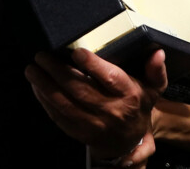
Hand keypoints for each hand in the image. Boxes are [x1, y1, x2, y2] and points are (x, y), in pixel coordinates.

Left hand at [25, 48, 166, 163]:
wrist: (132, 138)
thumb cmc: (138, 103)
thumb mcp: (153, 87)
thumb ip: (155, 69)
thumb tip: (157, 53)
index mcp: (129, 95)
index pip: (111, 78)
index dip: (93, 65)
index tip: (77, 52)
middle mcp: (111, 111)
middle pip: (81, 90)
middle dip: (58, 72)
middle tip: (42, 56)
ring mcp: (94, 124)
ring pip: (66, 105)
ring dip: (45, 86)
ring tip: (32, 69)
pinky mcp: (80, 132)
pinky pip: (59, 117)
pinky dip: (45, 101)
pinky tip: (36, 86)